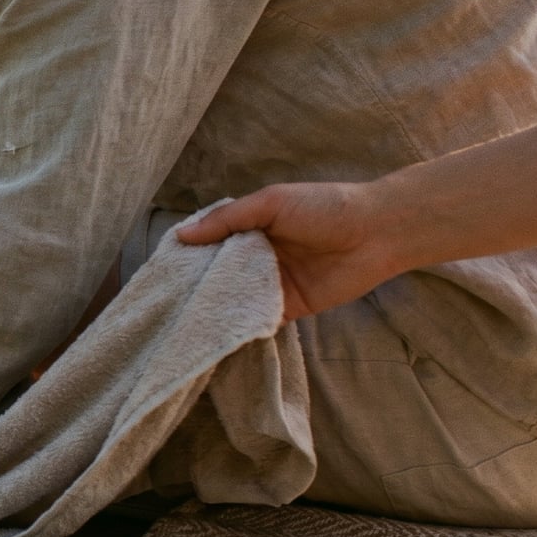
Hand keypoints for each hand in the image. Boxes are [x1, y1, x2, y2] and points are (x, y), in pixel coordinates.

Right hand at [175, 182, 399, 321]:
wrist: (377, 232)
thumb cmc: (323, 207)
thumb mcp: (270, 203)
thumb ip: (227, 219)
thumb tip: (182, 236)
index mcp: (249, 229)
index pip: (210, 244)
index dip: (187, 257)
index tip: (160, 272)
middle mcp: (256, 258)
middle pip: (218, 275)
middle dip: (195, 287)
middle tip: (164, 303)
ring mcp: (271, 285)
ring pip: (234, 299)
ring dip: (214, 308)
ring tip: (180, 322)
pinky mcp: (288, 308)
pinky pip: (258, 319)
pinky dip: (239, 325)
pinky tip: (214, 333)